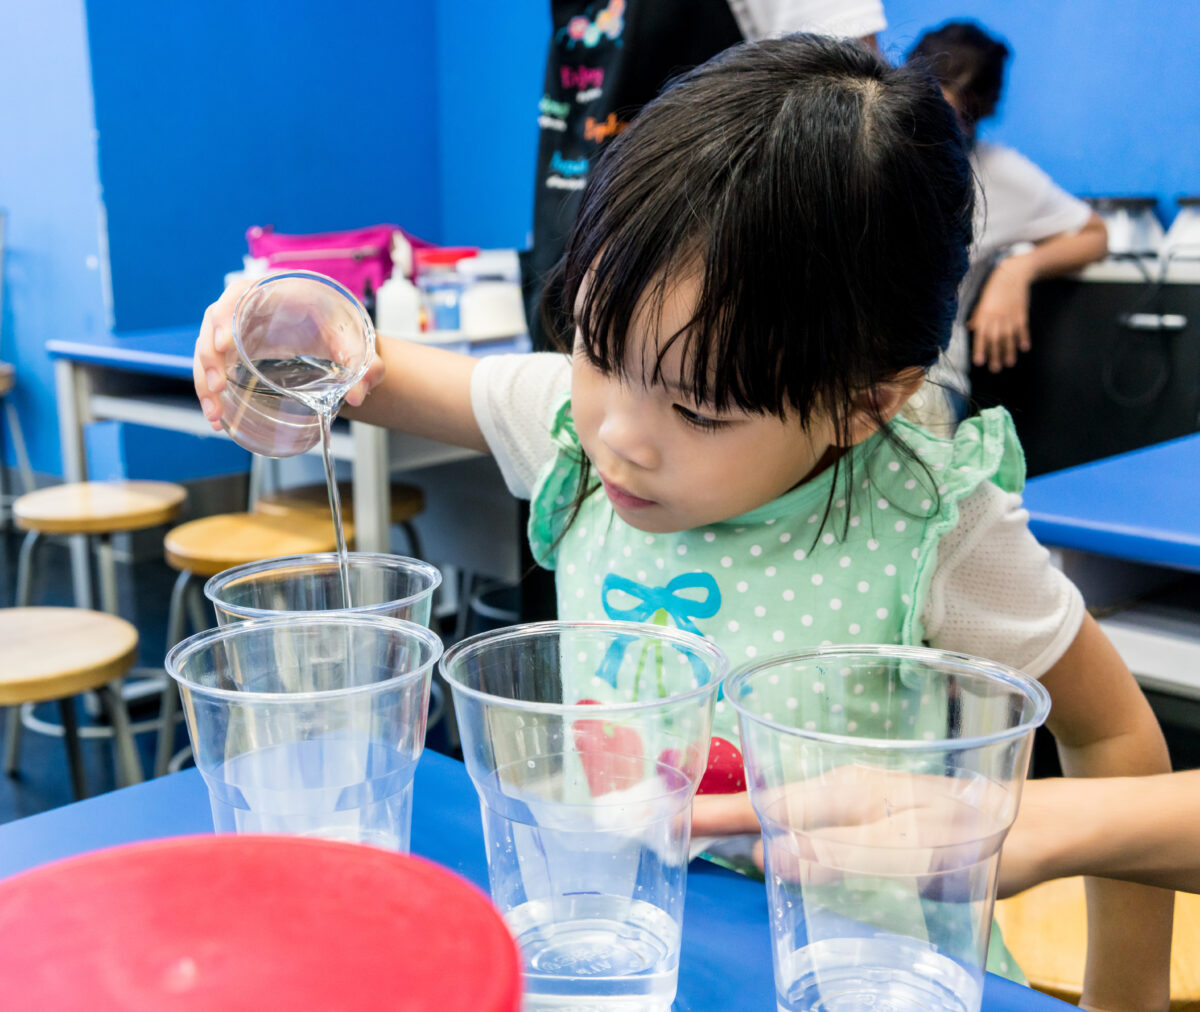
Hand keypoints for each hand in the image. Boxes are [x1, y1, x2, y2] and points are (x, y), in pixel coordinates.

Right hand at [193, 277, 384, 429]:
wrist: (338, 337)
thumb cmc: (343, 329)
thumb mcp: (358, 344)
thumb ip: (366, 366)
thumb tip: (357, 396)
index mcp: (276, 292)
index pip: (239, 293)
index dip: (225, 316)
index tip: (222, 343)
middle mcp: (251, 307)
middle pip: (214, 324)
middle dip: (209, 357)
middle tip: (217, 386)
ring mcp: (240, 329)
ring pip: (209, 350)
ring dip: (205, 381)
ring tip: (216, 413)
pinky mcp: (236, 351)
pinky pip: (215, 367)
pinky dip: (211, 391)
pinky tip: (218, 416)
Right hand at [693, 767, 1014, 884]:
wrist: (1039, 826)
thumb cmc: (978, 834)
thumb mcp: (912, 852)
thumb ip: (843, 854)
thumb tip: (771, 859)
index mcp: (843, 790)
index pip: (760, 804)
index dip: (711, 815)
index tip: (664, 820)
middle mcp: (842, 790)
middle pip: (765, 805)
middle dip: (715, 818)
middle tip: (667, 834)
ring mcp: (858, 804)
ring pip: (786, 816)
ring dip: (744, 827)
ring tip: (701, 843)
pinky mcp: (873, 820)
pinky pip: (811, 829)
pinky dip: (778, 837)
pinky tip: (773, 857)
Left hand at [969, 256, 1034, 372]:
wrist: (1014, 273)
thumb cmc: (994, 287)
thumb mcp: (982, 300)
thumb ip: (977, 315)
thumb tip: (970, 328)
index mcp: (985, 314)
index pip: (981, 335)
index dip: (980, 349)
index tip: (979, 362)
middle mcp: (997, 316)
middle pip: (996, 339)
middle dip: (995, 354)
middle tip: (995, 369)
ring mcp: (1011, 315)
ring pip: (1009, 336)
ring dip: (1009, 350)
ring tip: (1009, 363)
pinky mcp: (1022, 312)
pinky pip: (1023, 328)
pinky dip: (1024, 338)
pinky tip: (1024, 348)